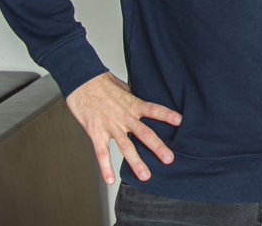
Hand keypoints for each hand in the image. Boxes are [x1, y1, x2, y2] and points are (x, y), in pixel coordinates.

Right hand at [65, 72, 181, 184]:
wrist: (81, 81)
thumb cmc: (101, 82)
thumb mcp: (123, 87)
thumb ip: (132, 99)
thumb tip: (140, 105)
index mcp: (132, 104)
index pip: (154, 109)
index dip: (167, 115)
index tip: (180, 121)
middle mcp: (124, 117)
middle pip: (144, 133)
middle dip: (157, 147)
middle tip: (169, 159)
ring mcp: (110, 126)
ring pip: (126, 147)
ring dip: (136, 162)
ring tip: (145, 176)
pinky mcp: (96, 133)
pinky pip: (102, 153)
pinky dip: (105, 168)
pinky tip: (110, 180)